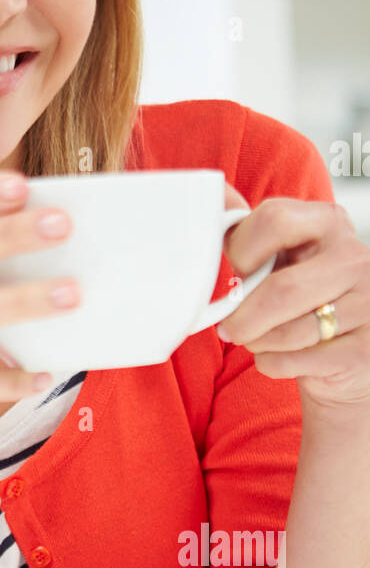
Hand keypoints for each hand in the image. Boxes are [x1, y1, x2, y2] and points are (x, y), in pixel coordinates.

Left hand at [215, 180, 369, 409]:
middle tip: (230, 327)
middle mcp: (355, 258)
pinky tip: (279, 356)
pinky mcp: (364, 350)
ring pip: (289, 332)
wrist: (341, 351)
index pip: (274, 219)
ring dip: (257, 341)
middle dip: (243, 317)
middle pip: (281, 288)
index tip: (238, 271)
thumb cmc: (300, 297)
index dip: (241, 250)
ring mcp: (368, 304)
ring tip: (256, 338)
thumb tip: (213, 204)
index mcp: (329, 222)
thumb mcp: (279, 257)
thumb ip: (248, 233)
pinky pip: (296, 361)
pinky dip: (272, 363)